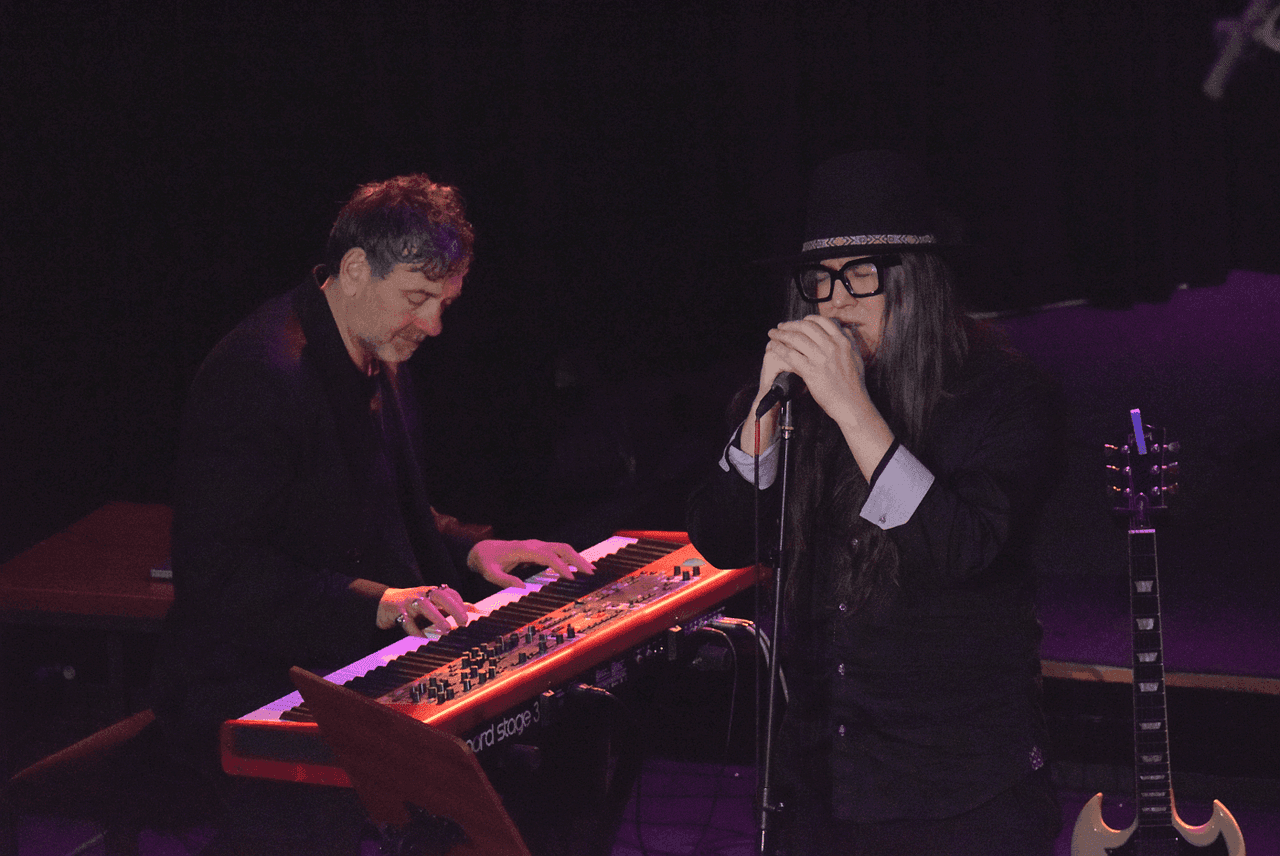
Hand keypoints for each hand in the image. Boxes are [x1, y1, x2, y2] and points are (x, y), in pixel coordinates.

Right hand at [377, 585, 469, 635]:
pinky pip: (408, 622)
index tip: (468, 616)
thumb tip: (472, 608)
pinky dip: (416, 631)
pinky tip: (424, 639)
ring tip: (446, 629)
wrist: (382, 604)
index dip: (460, 603)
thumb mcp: (430, 604)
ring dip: (437, 617)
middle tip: (464, 622)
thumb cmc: (412, 606)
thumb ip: (449, 606)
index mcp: (430, 591)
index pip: (449, 592)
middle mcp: (421, 594)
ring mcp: (409, 602)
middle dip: (453, 607)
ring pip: (424, 606)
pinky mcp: (397, 613)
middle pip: (439, 595)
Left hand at [466, 539, 595, 587]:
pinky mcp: (539, 550)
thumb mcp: (490, 573)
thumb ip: (504, 580)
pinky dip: (571, 558)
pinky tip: (578, 568)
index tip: (571, 578)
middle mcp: (534, 545)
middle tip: (591, 572)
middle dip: (578, 559)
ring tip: (590, 571)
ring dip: (578, 558)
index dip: (561, 566)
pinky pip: (559, 552)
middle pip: (562, 548)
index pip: (548, 556)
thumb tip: (522, 587)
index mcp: (524, 550)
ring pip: (563, 548)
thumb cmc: (487, 562)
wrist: (483, 550)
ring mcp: (538, 546)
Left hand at [763, 314, 868, 423]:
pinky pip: (791, 355)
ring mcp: (820, 358)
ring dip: (781, 334)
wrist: (851, 404)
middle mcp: (831, 346)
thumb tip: (843, 329)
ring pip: (796, 339)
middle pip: (805, 327)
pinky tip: (773, 348)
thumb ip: (849, 341)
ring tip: (773, 334)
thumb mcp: (857, 356)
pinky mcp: (811, 371)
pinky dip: (779, 349)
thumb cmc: (854, 384)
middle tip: (781, 326)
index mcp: (842, 341)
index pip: (822, 322)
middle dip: (790, 325)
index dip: (807, 319)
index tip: (799, 321)